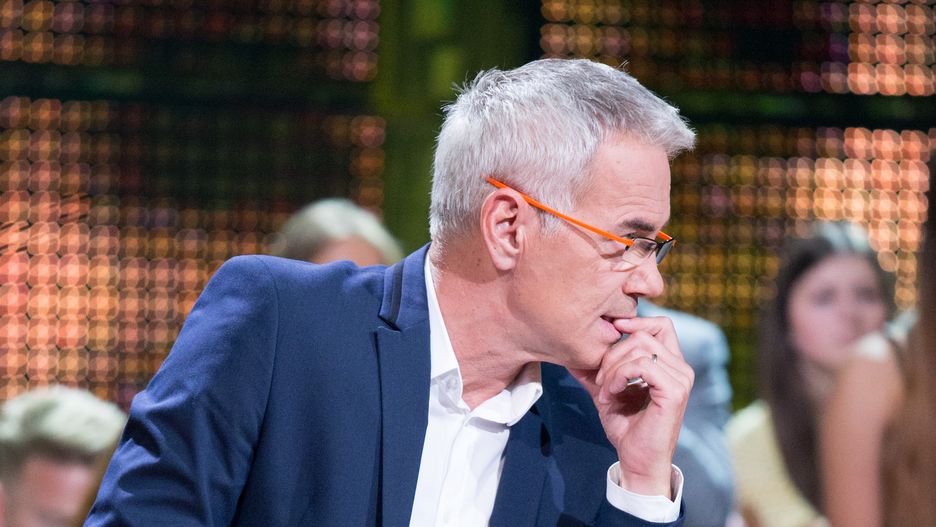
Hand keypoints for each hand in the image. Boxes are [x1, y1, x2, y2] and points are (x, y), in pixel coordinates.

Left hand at [568, 316, 692, 498]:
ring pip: (640, 347)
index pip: (661, 324)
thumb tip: (571, 351)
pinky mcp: (675, 391)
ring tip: (605, 390)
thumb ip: (594, 369)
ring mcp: (681, 378)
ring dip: (613, 367)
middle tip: (600, 380)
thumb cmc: (626, 427)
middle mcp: (680, 368)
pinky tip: (611, 393)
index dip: (637, 320)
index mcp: (670, 364)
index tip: (613, 330)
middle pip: (642, 334)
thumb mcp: (606, 390)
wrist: (636, 460)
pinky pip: (642, 364)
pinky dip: (619, 376)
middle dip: (612, 354)